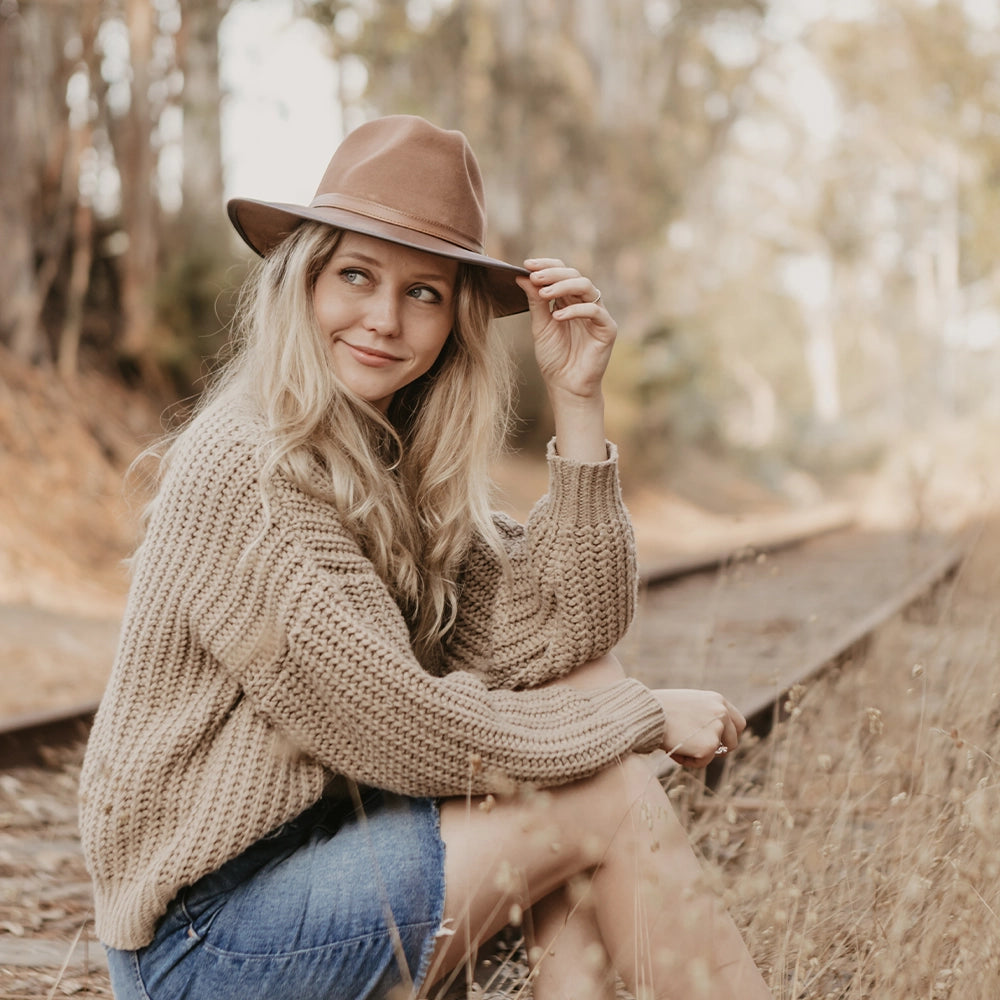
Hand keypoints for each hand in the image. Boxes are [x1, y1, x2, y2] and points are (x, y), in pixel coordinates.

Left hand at [515, 259, 616, 401]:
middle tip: (534, 276)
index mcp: (569, 300)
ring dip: (563, 286)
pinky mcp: (607, 328)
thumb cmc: (554, 358)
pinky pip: (594, 310)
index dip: (547, 265)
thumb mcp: (540, 327)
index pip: (562, 273)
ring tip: (543, 293)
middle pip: (574, 275)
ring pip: (586, 287)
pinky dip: (575, 310)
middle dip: (553, 274)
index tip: (527, 265)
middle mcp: (584, 303)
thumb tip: (522, 276)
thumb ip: (535, 302)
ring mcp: (597, 314)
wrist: (566, 386)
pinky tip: (557, 316)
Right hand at [652, 689, 746, 768]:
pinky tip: (674, 748)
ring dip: (700, 754)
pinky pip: (702, 762)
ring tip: (677, 744)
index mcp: (717, 700)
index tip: (717, 742)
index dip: (729, 735)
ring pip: (716, 753)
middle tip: (700, 750)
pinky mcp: (709, 746)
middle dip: (720, 749)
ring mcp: (717, 729)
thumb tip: (709, 733)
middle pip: (733, 741)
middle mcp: (722, 712)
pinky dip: (688, 760)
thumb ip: (703, 715)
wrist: (647, 713)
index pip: (737, 723)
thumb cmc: (659, 708)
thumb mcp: (687, 704)